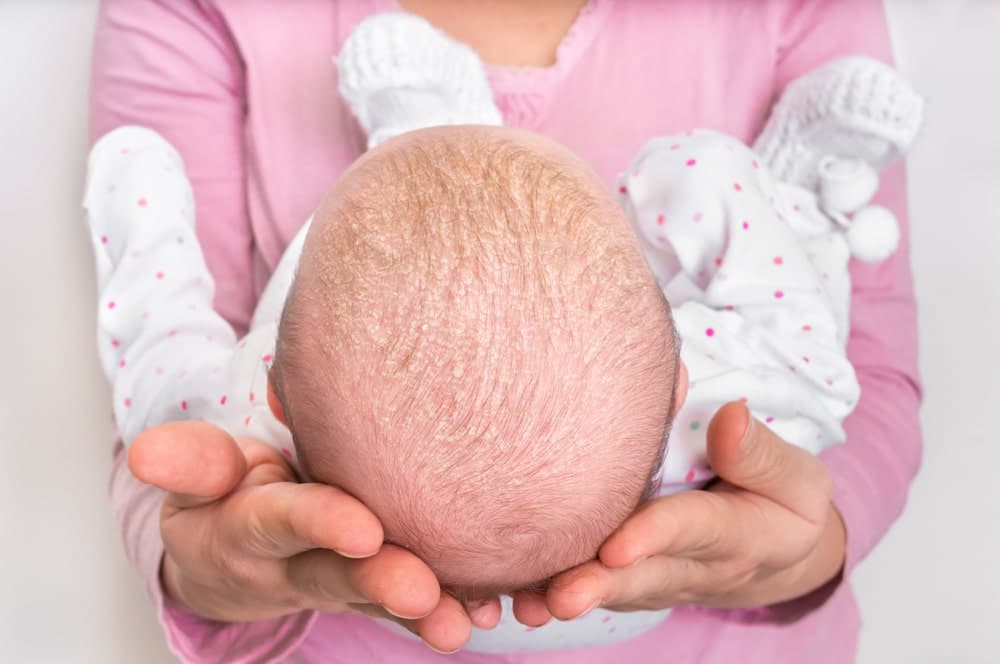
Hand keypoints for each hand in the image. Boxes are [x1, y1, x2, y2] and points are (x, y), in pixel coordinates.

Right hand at [129, 421, 500, 652]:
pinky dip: (450, 606)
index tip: (363, 528)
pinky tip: (495, 606)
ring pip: (380, 600)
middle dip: (379, 584)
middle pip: (337, 575)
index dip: (318, 523)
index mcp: (253, 527)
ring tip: (466, 622)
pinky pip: (411, 602)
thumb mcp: (199, 474)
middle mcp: (297, 564)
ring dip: (424, 612)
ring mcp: (337, 582)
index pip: (282, 521)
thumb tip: (145, 453)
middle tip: (423, 591)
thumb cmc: (227, 494)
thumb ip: (190, 461)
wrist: (238, 553)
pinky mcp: (375, 587)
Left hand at [511, 402, 845, 622]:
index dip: (653, 536)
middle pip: (641, 574)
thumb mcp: (795, 477)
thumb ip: (760, 452)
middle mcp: (692, 566)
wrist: (777, 556)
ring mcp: (659, 578)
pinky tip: (515, 595)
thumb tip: (727, 416)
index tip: (616, 546)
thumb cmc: (782, 502)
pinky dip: (555, 593)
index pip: (692, 530)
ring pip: (612, 587)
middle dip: (599, 585)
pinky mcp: (634, 579)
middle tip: (561, 596)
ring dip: (570, 595)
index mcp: (738, 535)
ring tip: (529, 605)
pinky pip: (598, 586)